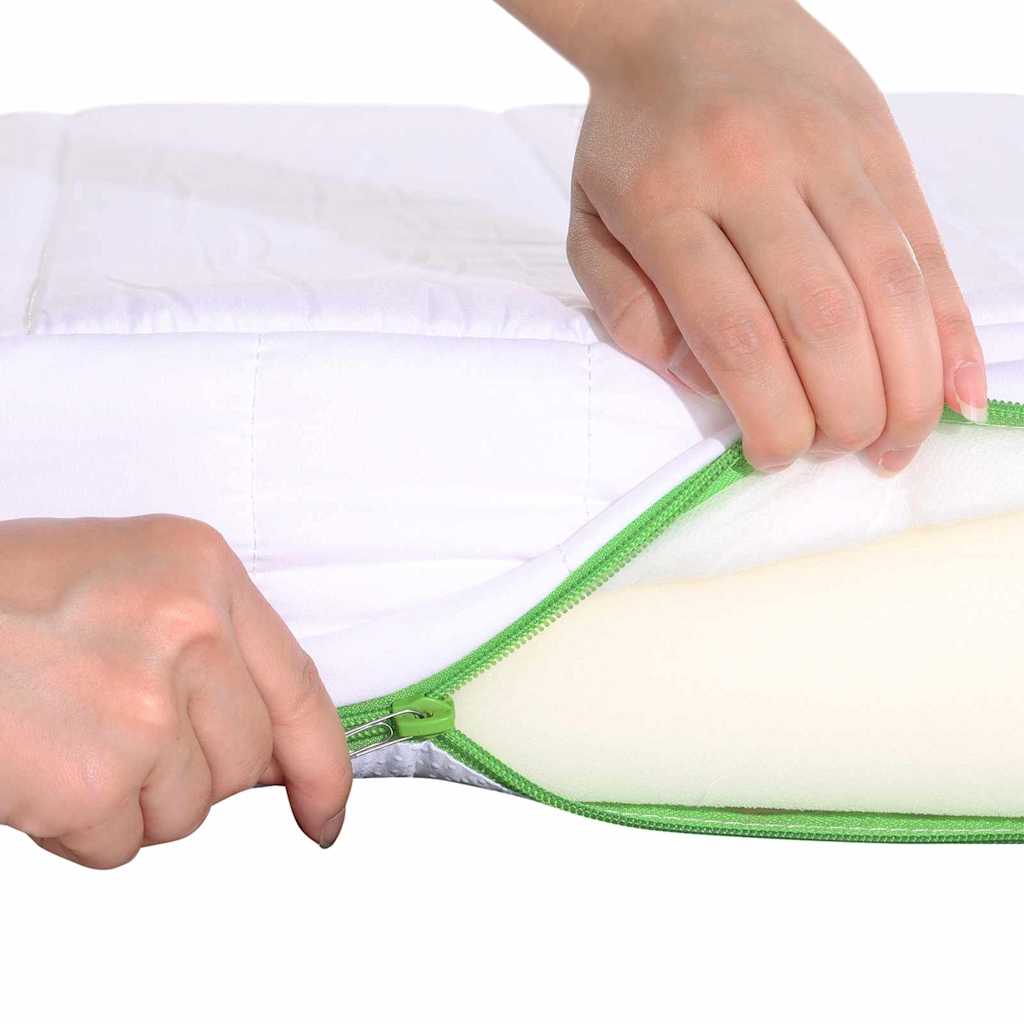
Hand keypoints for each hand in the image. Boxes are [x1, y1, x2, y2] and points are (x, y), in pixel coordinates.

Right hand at [0, 515, 350, 867]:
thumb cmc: (5, 602)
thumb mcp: (129, 585)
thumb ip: (209, 649)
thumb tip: (271, 750)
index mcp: (204, 572)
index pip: (299, 686)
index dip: (322, 763)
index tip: (323, 811)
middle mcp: (191, 630)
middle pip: (243, 761)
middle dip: (188, 772)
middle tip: (113, 733)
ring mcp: (147, 705)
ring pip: (185, 810)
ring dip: (128, 799)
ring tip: (63, 735)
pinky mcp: (95, 777)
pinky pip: (120, 844)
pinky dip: (79, 828)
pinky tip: (38, 768)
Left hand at [503, 0, 986, 472]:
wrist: (685, 10)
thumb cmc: (631, 140)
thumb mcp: (588, 226)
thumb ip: (627, 310)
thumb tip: (705, 384)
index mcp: (667, 203)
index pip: (734, 335)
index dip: (769, 415)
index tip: (772, 457)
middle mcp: (753, 172)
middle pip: (822, 319)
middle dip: (843, 412)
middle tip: (838, 455)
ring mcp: (827, 151)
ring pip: (889, 286)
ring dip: (906, 385)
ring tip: (897, 444)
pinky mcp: (880, 141)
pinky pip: (926, 245)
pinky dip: (950, 328)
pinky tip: (958, 391)